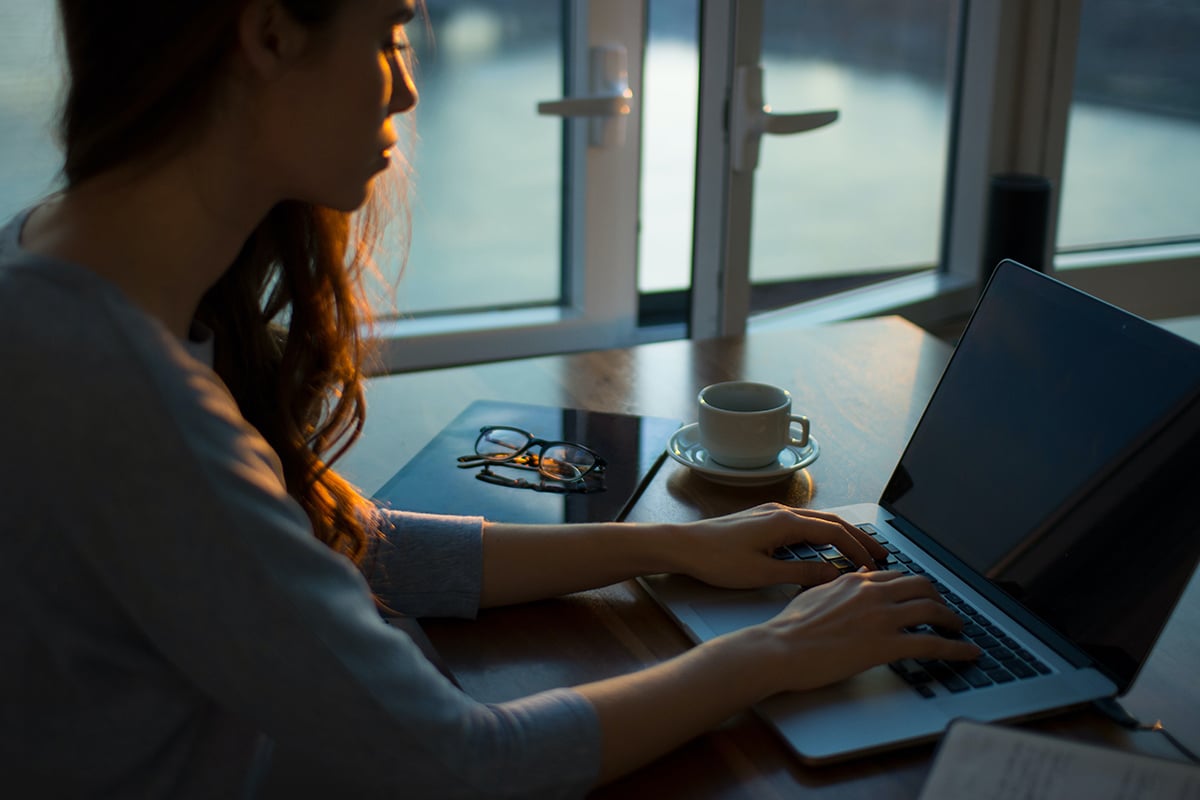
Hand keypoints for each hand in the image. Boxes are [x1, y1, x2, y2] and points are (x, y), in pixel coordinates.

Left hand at [672, 503, 887, 589]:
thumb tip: (834, 575)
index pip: (834, 532)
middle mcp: (781, 512)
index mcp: (785, 522)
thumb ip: (801, 574)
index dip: (858, 549)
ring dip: (841, 534)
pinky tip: (824, 547)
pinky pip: (802, 523)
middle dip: (859, 537)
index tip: (874, 566)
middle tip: (882, 553)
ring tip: (859, 550)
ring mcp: (771, 513)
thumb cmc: (716, 559)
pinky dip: (822, 534)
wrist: (683, 545)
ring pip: (817, 521)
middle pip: (831, 521)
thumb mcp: (762, 573)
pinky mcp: (762, 519)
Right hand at [755, 569, 979, 692]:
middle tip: (945, 611)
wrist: (780, 649)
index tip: (922, 595)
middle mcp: (873, 593)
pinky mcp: (887, 645)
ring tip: (959, 630)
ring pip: (933, 610)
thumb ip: (840, 584)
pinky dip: (957, 649)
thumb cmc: (790, 627)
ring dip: (952, 620)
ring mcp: (882, 618)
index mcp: (856, 581)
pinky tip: (969, 653)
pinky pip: (933, 644)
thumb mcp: (815, 594)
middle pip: (922, 586)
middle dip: (940, 598)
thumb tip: (858, 575)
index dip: (915, 587)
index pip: (897, 577)